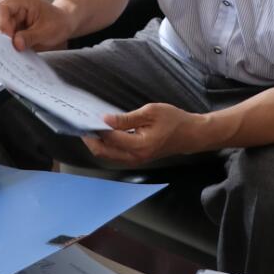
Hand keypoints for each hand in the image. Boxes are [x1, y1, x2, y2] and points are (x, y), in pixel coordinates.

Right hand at [0, 0, 75, 51]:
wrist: (66, 23)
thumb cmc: (60, 21)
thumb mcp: (48, 31)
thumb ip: (31, 37)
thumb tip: (16, 44)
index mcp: (23, 1)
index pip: (2, 7)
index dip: (2, 23)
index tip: (9, 38)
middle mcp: (16, 8)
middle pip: (0, 21)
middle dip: (6, 36)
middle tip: (14, 48)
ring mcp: (15, 19)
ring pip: (3, 32)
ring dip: (10, 43)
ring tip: (21, 49)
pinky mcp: (16, 29)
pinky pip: (9, 39)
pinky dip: (13, 46)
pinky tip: (22, 50)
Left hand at [82, 103, 208, 166]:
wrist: (191, 135)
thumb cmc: (174, 120)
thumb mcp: (151, 112)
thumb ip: (126, 119)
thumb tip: (105, 120)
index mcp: (139, 145)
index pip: (110, 138)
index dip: (96, 128)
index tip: (87, 117)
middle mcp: (135, 157)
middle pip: (103, 152)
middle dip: (91, 139)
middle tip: (82, 124)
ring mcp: (136, 160)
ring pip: (108, 156)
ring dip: (97, 143)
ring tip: (90, 128)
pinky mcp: (137, 159)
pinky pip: (115, 155)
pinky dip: (106, 146)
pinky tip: (103, 134)